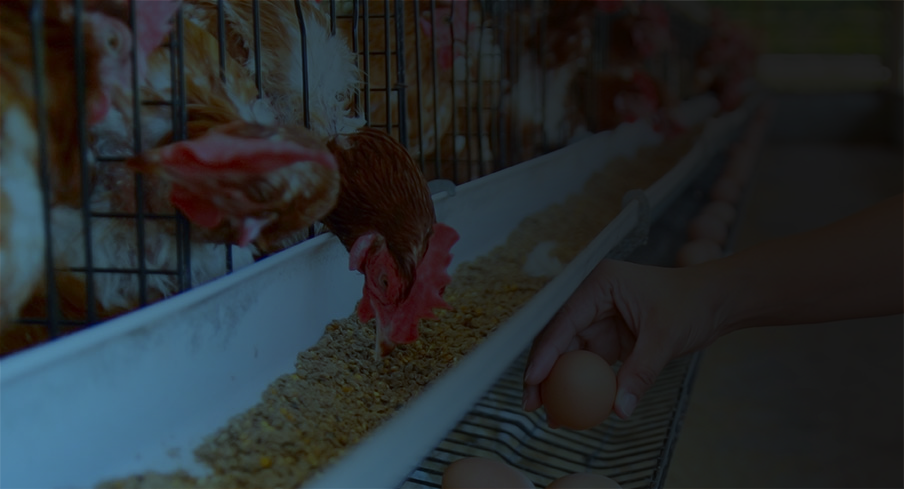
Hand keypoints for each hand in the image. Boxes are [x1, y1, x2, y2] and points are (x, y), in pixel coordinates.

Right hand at [522, 259, 722, 421]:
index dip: (545, 352)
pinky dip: (583, 386)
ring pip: (571, 354)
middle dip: (544, 373)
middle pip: (559, 339)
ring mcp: (600, 318)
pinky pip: (590, 364)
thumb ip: (639, 372)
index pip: (564, 320)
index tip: (533, 380)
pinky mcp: (610, 336)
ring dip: (560, 384)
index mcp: (599, 285)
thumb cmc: (692, 304)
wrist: (717, 301)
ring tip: (550, 414)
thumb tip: (619, 410)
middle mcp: (593, 299)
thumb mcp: (664, 337)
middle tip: (532, 404)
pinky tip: (575, 408)